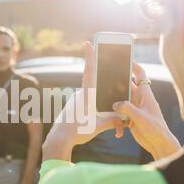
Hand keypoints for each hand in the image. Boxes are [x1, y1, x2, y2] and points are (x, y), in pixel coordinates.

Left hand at [43, 41, 180, 161]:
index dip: (90, 56)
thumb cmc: (78, 131)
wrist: (59, 139)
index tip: (87, 43)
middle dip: (100, 89)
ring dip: (94, 106)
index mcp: (86, 95)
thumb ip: (113, 121)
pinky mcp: (71, 108)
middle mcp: (79, 94)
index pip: (90, 71)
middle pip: (93, 85)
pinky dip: (88, 112)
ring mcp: (74, 100)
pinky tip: (87, 122)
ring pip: (89, 98)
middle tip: (102, 95)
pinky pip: (83, 105)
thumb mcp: (98, 126)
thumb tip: (124, 120)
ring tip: (92, 120)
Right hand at [113, 63, 180, 159]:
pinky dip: (116, 117)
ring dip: (115, 102)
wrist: (159, 144)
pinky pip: (121, 113)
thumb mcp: (140, 117)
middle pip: (127, 85)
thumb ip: (127, 108)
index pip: (140, 75)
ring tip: (104, 101)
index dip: (133, 65)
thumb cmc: (155, 129)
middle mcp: (140, 99)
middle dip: (117, 82)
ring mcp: (135, 108)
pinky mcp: (131, 118)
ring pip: (122, 100)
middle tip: (105, 77)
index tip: (124, 58)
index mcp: (145, 95)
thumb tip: (115, 104)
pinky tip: (115, 126)